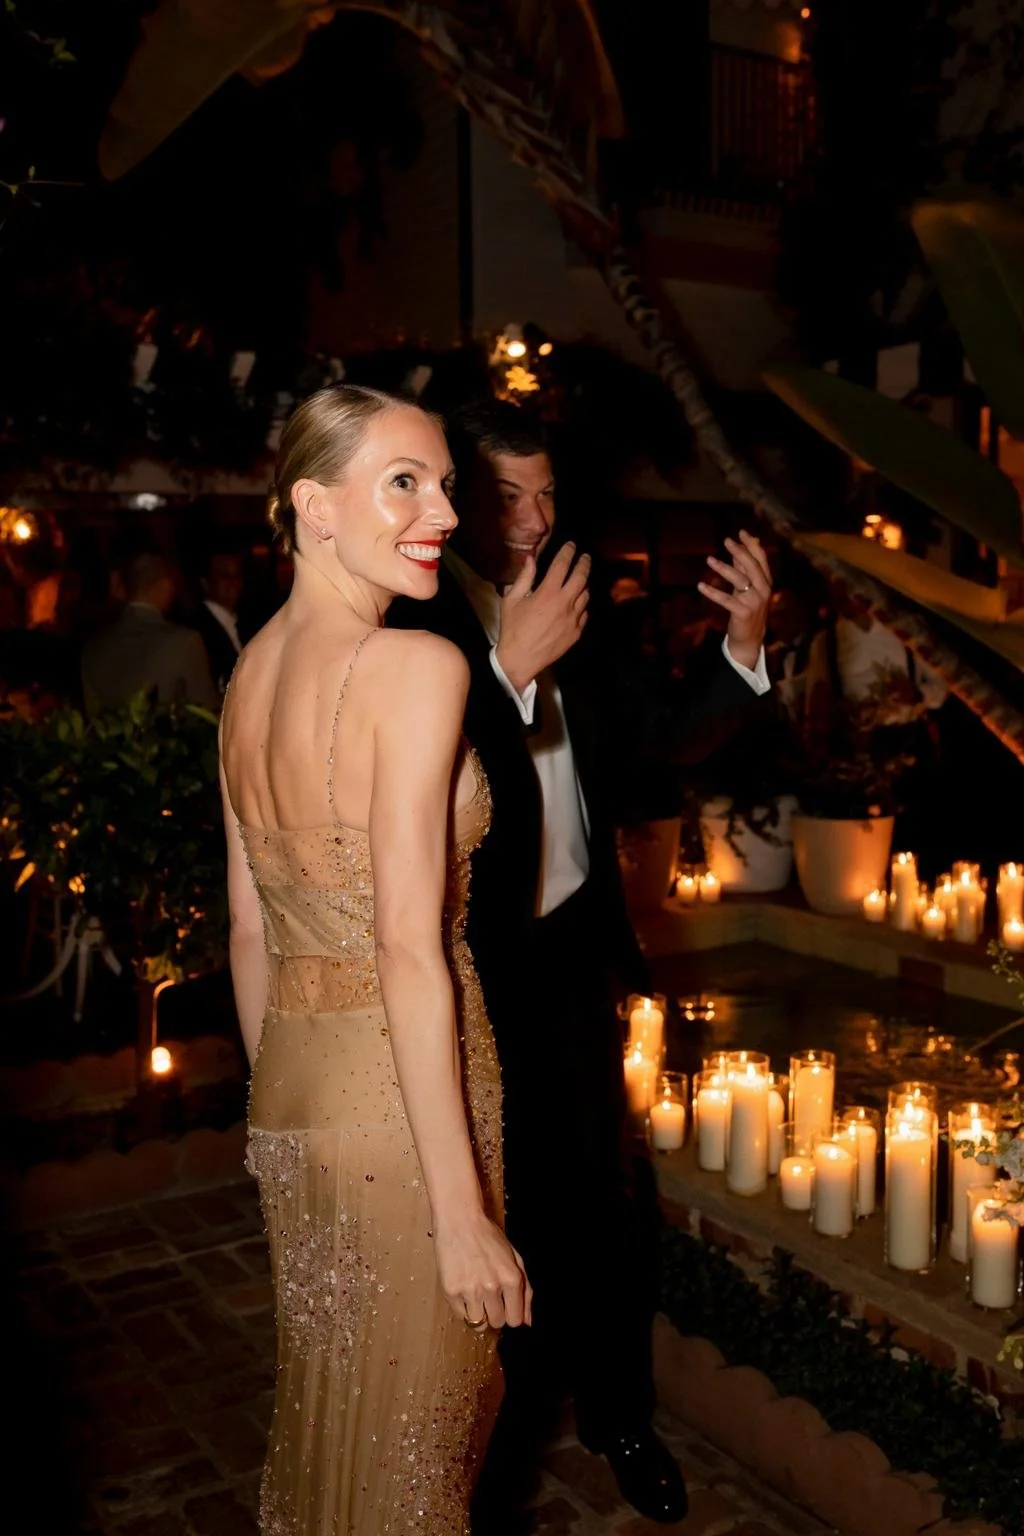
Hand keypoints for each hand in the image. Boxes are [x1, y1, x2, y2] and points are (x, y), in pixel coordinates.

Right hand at [434, 1210, 532, 1330]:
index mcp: (511, 1279)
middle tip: (489, 1297)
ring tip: (475, 1294)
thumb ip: (525, 1290)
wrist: (459, 1221)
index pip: (515, 1319)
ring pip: (478, 1323)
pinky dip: (463, 1308)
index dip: (511, 1315)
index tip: (506, 1308)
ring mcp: (470, 1290)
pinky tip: (464, 1290)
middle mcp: (492, 1287)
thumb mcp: (515, 1258)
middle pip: (496, 1322)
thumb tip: (527, 1320)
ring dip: (478, 1313)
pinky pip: (460, 1316)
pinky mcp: (451, 1292)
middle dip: (494, 1313)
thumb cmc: (487, 1236)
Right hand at [495, 541, 589, 694]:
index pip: (563, 565)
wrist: (520, 659)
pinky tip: (577, 603)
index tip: (571, 545)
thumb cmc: (512, 629)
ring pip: (586, 595)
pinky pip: (584, 613)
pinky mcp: (576, 632)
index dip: (568, 552)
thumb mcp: (512, 600)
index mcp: (548, 592)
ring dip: (584, 584)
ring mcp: (573, 618)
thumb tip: (531, 559)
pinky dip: (582, 604)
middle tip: (585, 557)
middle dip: (584, 563)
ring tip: (581, 580)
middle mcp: (564, 603)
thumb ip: (524, 577)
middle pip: (581, 577)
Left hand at [697, 530, 770, 669]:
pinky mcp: (743, 613)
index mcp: (766, 582)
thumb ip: (744, 571)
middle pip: (752, 566)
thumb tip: (737, 552)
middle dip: (739, 551)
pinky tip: (700, 586)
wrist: (750, 639)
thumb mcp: (747, 589)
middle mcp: (764, 590)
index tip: (741, 532)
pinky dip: (712, 593)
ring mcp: (755, 602)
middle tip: (726, 540)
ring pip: (739, 580)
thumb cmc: (748, 610)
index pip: (761, 559)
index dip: (752, 545)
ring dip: (723, 568)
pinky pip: (726, 600)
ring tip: (709, 559)